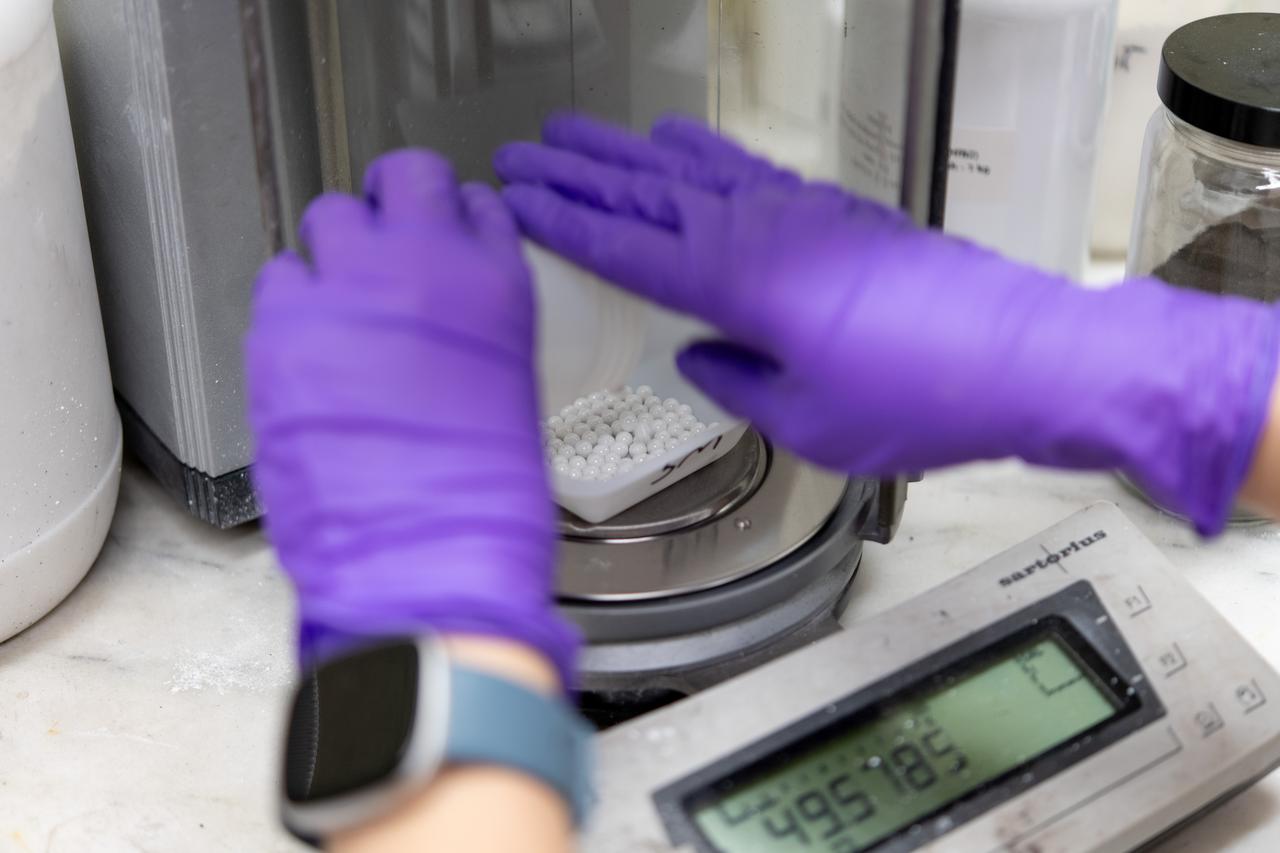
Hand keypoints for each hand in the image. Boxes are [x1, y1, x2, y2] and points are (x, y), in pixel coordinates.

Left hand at [247, 150, 576, 687]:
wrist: (428, 560)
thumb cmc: (483, 502)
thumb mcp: (509, 394)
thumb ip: (475, 330)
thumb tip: (440, 311)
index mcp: (499, 286)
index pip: (477, 204)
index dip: (455, 219)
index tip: (445, 234)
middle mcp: (428, 265)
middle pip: (405, 176)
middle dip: (396, 204)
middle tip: (388, 245)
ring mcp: (352, 290)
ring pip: (332, 215)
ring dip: (341, 249)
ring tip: (345, 303)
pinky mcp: (285, 328)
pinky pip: (280, 276)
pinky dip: (294, 302)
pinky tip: (310, 347)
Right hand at [495, 114, 1279, 534]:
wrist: (1024, 358)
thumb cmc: (914, 401)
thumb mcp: (808, 423)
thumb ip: (740, 385)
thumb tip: (701, 358)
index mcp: (740, 285)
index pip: (629, 246)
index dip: (566, 222)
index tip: (515, 199)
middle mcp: (761, 232)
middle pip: (649, 193)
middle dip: (577, 174)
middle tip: (520, 153)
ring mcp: (800, 213)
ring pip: (692, 171)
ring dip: (626, 153)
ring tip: (574, 133)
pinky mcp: (834, 213)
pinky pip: (749, 171)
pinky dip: (704, 153)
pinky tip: (675, 141)